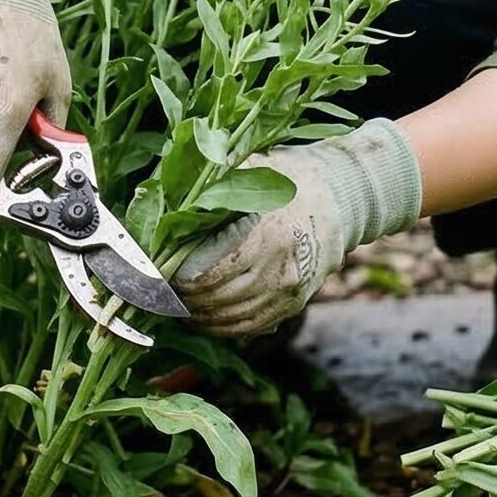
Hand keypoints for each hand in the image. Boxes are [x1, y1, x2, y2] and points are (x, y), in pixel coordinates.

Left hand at [173, 120, 423, 339]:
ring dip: (196, 317)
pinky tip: (202, 316)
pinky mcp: (294, 304)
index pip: (207, 276)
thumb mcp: (253, 169)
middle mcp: (280, 272)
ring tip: (174, 305)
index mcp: (266, 239)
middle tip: (155, 293)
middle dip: (180, 301)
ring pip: (230, 320)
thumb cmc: (293, 178)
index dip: (173, 281)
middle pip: (215, 301)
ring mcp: (289, 293)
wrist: (344, 196)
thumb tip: (163, 194)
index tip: (151, 275)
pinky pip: (249, 327)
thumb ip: (211, 183)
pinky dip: (221, 326)